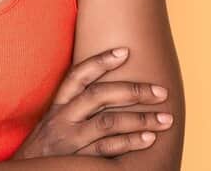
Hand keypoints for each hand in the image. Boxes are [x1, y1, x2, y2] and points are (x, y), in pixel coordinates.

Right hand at [11, 47, 172, 159]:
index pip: (78, 76)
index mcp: (57, 107)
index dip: (100, 61)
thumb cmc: (45, 150)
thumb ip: (74, 109)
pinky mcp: (77, 161)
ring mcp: (69, 141)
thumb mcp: (53, 124)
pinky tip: (149, 139)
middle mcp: (62, 119)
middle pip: (99, 95)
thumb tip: (111, 93)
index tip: (125, 51)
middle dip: (134, 90)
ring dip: (140, 119)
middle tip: (162, 92)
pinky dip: (129, 143)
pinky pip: (106, 150)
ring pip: (108, 122)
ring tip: (165, 118)